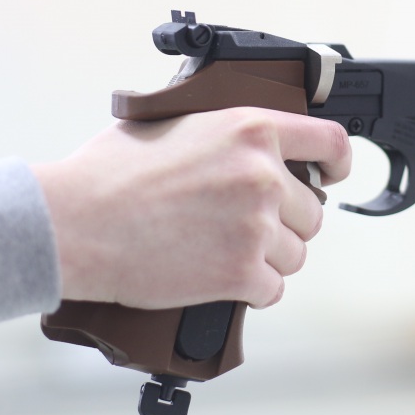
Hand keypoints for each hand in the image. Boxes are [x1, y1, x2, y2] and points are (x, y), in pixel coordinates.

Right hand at [32, 107, 351, 309]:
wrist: (77, 222)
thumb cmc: (109, 173)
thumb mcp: (174, 124)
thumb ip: (222, 134)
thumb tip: (240, 145)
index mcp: (251, 129)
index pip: (330, 142)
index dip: (337, 163)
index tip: (332, 176)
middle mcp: (264, 175)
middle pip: (310, 212)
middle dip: (282, 223)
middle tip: (239, 227)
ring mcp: (257, 226)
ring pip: (294, 254)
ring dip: (266, 258)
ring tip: (220, 251)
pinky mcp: (242, 273)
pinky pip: (272, 289)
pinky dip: (250, 289)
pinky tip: (218, 277)